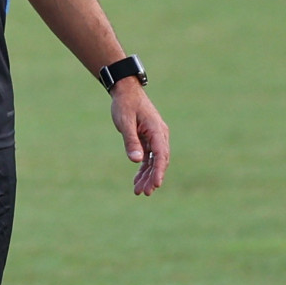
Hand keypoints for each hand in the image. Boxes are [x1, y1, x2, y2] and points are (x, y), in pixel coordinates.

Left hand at [109, 78, 169, 195]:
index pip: (160, 154)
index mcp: (157, 130)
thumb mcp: (125, 122)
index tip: (156, 184)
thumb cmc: (125, 104)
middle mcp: (160, 135)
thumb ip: (131, 141)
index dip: (158, 171)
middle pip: (159, 161)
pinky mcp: (148, 139)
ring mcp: (155, 137)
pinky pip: (148, 157)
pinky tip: (137, 180)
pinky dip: (143, 168)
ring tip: (139, 191)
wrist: (125, 91)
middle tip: (144, 193)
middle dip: (153, 178)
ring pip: (154, 161)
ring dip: (148, 176)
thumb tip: (136, 160)